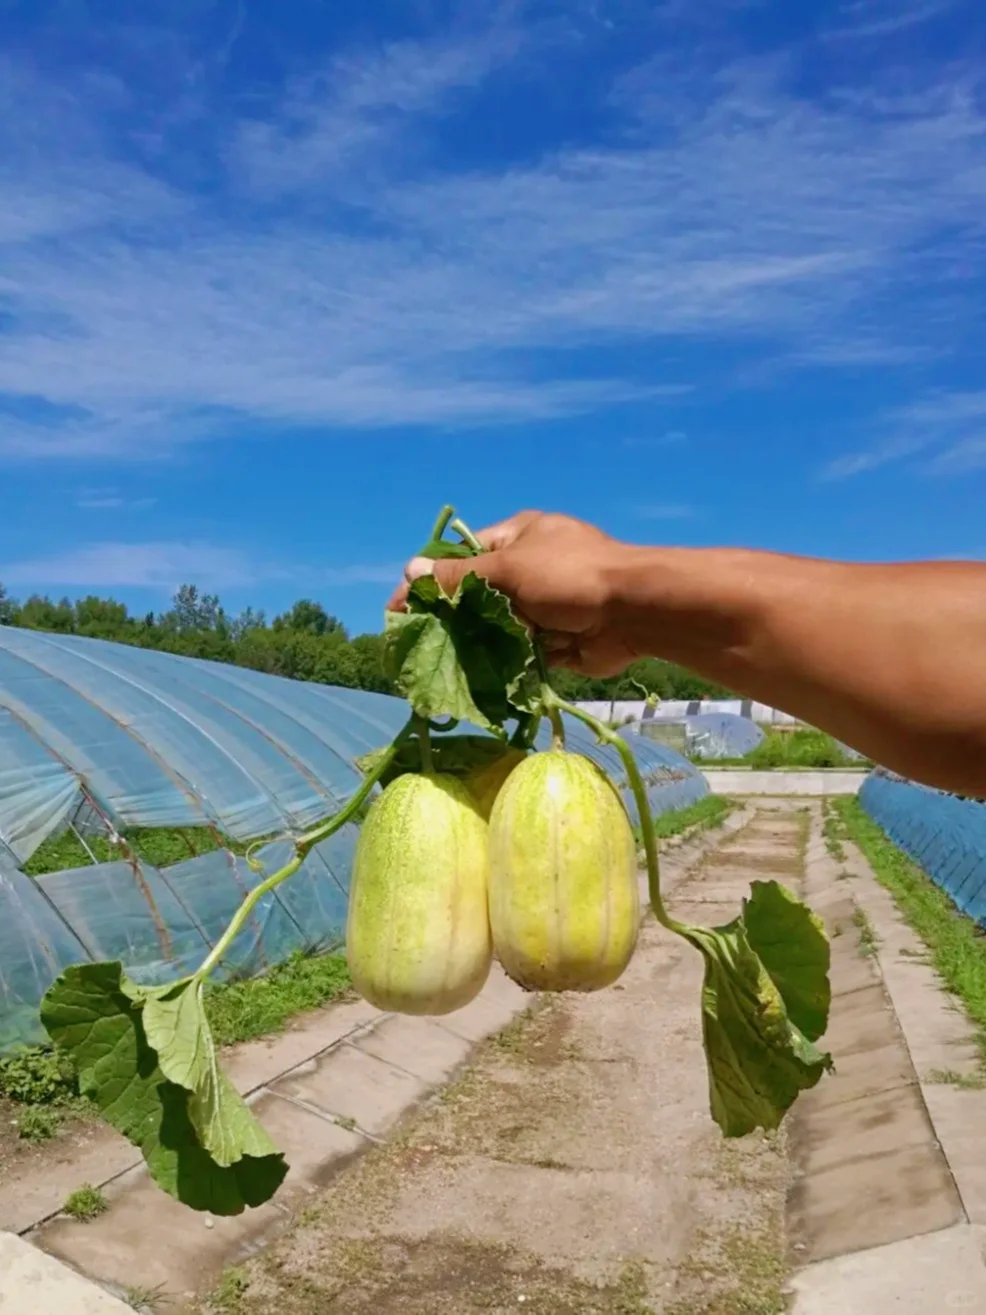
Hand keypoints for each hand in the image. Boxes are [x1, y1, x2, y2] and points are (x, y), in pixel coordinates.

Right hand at [388, 510, 638, 677]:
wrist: (636, 611)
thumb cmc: (571, 575)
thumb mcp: (508, 569)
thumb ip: (459, 576)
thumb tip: (410, 568)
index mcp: (516, 539)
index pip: (460, 558)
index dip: (427, 583)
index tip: (397, 611)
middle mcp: (529, 570)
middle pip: (477, 598)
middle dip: (452, 622)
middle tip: (419, 648)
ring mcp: (544, 607)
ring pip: (498, 630)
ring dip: (479, 648)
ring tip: (443, 672)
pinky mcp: (557, 641)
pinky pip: (522, 654)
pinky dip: (506, 666)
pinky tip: (478, 683)